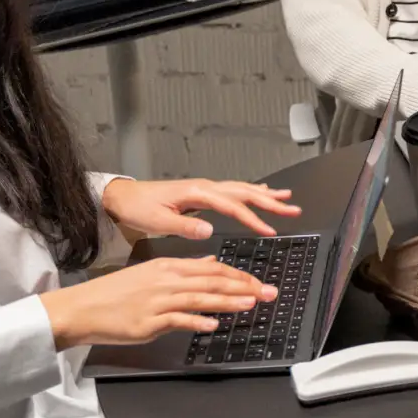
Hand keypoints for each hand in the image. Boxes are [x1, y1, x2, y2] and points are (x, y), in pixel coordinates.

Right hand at [42, 257, 276, 347]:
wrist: (82, 308)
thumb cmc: (116, 294)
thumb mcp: (152, 273)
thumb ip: (184, 270)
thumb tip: (210, 263)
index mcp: (168, 267)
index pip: (212, 268)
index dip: (239, 275)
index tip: (259, 283)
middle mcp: (166, 280)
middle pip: (212, 282)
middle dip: (244, 287)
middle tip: (269, 292)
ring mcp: (157, 301)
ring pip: (200, 298)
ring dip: (228, 301)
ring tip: (251, 304)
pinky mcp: (148, 321)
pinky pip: (178, 320)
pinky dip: (197, 321)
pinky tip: (214, 324)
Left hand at [100, 177, 299, 239]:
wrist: (124, 197)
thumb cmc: (139, 208)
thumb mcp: (157, 221)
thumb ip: (184, 226)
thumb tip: (209, 230)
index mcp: (197, 193)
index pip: (232, 206)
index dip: (252, 218)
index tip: (269, 230)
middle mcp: (204, 187)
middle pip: (244, 193)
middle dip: (270, 202)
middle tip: (292, 209)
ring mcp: (204, 188)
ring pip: (242, 189)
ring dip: (265, 195)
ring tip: (287, 199)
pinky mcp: (202, 193)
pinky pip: (233, 190)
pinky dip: (251, 192)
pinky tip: (262, 193)